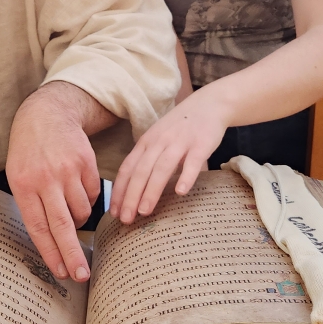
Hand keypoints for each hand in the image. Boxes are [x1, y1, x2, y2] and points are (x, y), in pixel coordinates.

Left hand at [6, 85, 104, 282]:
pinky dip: (88, 200)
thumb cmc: (28, 153)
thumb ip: (32, 206)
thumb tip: (53, 241)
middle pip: (62, 225)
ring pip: (82, 211)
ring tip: (69, 209)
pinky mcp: (86, 163)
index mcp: (23, 185)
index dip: (50, 253)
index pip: (38, 227)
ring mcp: (68, 170)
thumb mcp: (18, 176)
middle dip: (72, 254)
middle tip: (82, 276)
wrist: (46, 115)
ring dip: (79, 220)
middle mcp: (46, 179)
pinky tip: (77, 188)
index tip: (61, 273)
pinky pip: (94, 194)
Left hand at [111, 87, 229, 222]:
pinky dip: (186, 176)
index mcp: (146, 142)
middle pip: (141, 171)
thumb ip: (146, 160)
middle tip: (125, 219)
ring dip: (151, 190)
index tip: (113, 212)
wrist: (209, 104)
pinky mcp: (201, 144)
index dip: (119, 191)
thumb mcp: (157, 139)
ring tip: (144, 211)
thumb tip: (131, 190)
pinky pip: (193, 162)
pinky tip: (180, 192)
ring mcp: (180, 142)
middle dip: (130, 196)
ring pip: (162, 168)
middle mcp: (159, 142)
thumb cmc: (180, 127)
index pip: (127, 169)